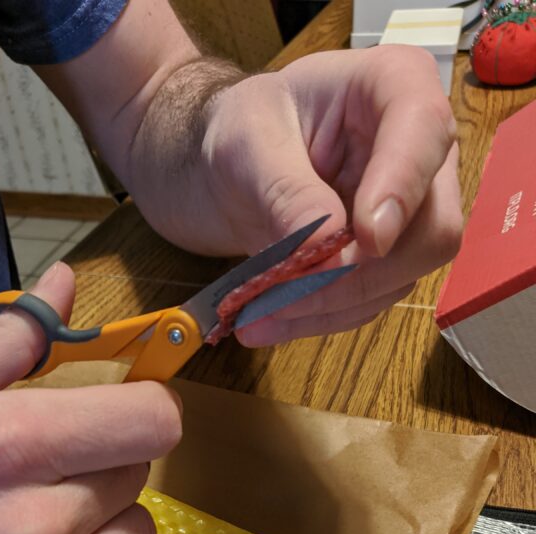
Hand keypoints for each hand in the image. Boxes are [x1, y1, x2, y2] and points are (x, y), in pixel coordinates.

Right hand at [0, 263, 181, 533]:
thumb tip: (66, 284)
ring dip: (96, 526)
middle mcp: (40, 533)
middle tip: (37, 475)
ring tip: (23, 533)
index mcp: (7, 451)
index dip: (140, 409)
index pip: (154, 421)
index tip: (110, 414)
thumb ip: (2, 343)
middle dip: (100, 464)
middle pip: (140, 475)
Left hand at [197, 45, 460, 344]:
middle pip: (431, 228)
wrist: (229, 166)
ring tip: (256, 317)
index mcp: (396, 87)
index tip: (365, 240)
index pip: (424, 133)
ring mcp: (411, 214)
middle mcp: (421, 154)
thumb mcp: (247, 142)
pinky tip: (270, 321)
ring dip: (328, 306)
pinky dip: (319, 317)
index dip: (401, 190)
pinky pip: (370, 301)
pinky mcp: (389, 261)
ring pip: (400, 278)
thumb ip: (287, 190)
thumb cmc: (243, 128)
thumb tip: (326, 249)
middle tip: (284, 295)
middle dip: (357, 274)